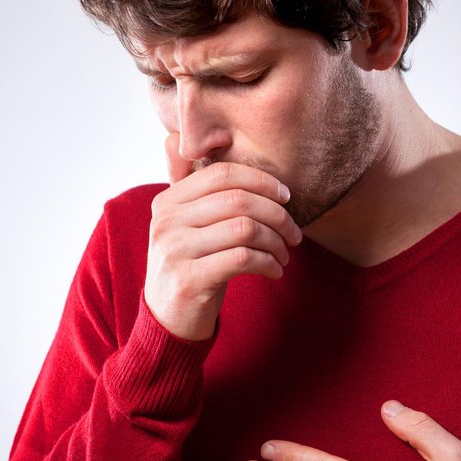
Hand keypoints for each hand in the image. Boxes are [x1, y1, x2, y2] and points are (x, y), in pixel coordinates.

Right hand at [144, 132, 302, 340]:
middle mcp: (166, 222)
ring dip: (276, 242)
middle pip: (238, 200)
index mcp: (167, 202)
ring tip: (284, 254)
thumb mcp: (185, 225)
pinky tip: (274, 270)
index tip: (285, 196)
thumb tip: (196, 140)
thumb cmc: (189, 266)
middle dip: (277, 214)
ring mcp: (175, 250)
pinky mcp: (189, 280)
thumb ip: (194, 189)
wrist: (167, 321)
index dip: (261, 180)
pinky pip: (243, 259)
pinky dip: (268, 262)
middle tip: (294, 233)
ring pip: (245, 229)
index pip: (222, 173)